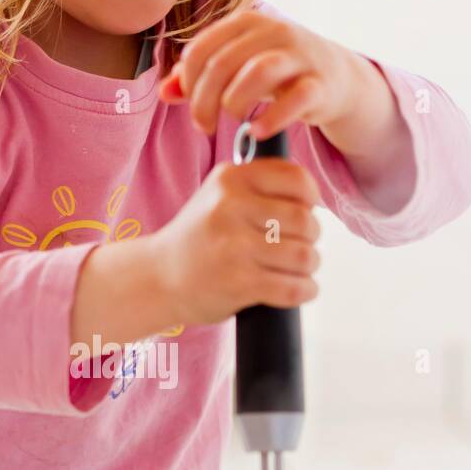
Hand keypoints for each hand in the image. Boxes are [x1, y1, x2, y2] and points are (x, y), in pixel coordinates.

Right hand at [152, 156, 321, 326]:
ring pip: (303, 255)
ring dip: (310, 265)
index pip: (296, 180)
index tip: (307, 213)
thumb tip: (312, 200)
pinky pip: (292, 287)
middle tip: (303, 246)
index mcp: (231, 179)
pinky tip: (301, 288)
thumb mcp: (218, 197)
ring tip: (301, 269)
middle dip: (313, 237)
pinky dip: (305, 290)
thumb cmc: (199, 239)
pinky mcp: (238, 282)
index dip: (312, 199)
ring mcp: (234, 246)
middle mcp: (230, 208)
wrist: (157, 278)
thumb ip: (258, 188)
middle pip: (305, 220)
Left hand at [158, 7, 358, 142]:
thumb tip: (164, 92)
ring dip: (235, 103)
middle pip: (223, 64)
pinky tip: (256, 132)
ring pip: (258, 72)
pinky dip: (271, 119)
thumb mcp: (236, 68)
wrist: (335, 78)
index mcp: (246, 23)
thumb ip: (199, 79)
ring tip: (233, 120)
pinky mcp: (320, 85)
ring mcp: (300, 57)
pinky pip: (295, 100)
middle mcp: (274, 32)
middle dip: (204, 101)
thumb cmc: (276, 72)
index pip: (200, 50)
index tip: (192, 106)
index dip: (188, 83)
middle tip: (204, 125)